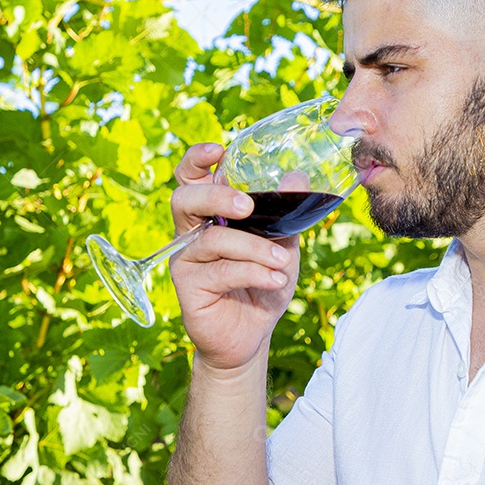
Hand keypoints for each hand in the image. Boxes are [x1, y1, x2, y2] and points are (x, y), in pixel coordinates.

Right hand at [169, 143, 299, 371]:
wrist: (254, 333)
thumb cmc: (263, 282)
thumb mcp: (282, 244)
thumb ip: (286, 213)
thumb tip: (298, 177)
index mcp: (211, 214)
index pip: (192, 178)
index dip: (197, 160)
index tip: (218, 150)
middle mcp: (192, 233)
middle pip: (185, 199)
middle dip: (216, 196)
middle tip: (247, 205)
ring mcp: (186, 260)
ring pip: (212, 240)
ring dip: (253, 248)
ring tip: (281, 261)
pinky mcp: (188, 288)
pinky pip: (220, 272)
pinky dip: (254, 273)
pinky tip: (276, 280)